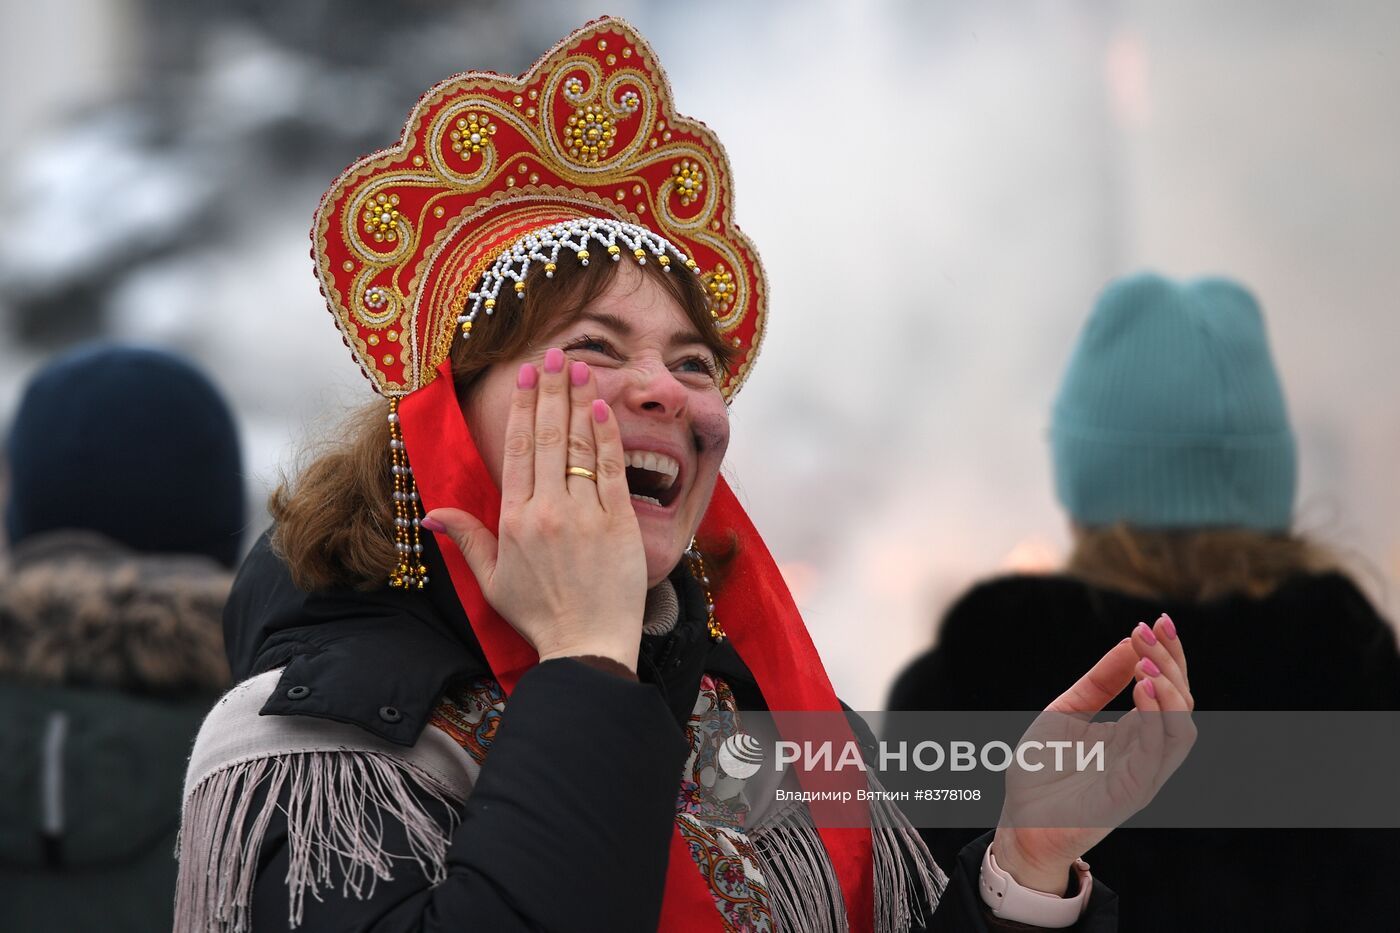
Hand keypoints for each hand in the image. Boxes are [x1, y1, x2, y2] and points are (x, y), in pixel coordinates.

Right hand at [424, 349, 647, 670]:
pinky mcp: (619, 524)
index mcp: (515, 520)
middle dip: (550, 390)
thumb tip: (431, 512)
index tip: (525, 375)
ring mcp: (586, 515)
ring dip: (579, 401)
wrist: (586, 645)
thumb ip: (466, 539)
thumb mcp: (491, 580)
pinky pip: (611, 471)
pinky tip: (604, 408)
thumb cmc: (539, 615)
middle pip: (547, 437)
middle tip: (553, 353)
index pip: (516, 450)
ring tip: (580, 367)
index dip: (520, 407)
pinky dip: (607, 437)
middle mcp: (548, 510)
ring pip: (579, 446)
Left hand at [993, 614, 1195, 893]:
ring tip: (1149, 659)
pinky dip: (1157, 719)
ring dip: (1170, 689)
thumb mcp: (1067, 711)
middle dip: (1170, 661)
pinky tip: (1143, 688)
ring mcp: (1142, 773)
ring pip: (1180, 728)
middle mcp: (1145, 751)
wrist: (1018, 822)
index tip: (1156, 620)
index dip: (1168, 654)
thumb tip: (1129, 642)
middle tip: (1151, 629)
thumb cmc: (1041, 772)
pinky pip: (1158, 754)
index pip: (1166, 688)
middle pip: (1180, 702)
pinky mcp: (1132, 792)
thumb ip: (1100, 682)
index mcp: (1132, 732)